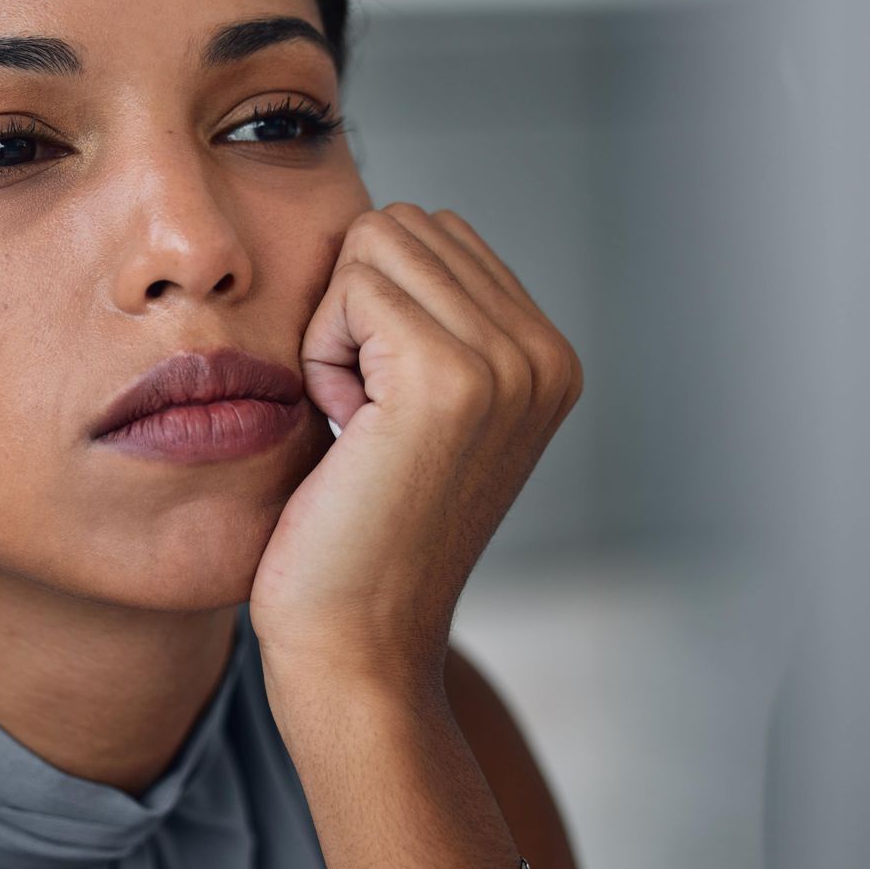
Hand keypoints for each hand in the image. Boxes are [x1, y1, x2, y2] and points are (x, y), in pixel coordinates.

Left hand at [249, 202, 582, 696]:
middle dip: (353, 308)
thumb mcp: (412, 407)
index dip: (373, 308)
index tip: (381, 409)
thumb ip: (429, 318)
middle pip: (404, 225)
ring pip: (376, 245)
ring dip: (336, 330)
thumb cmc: (355, 531)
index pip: (432, 232)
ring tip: (358, 424)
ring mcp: (508, 364)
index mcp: (548, 357)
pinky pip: (351, 285)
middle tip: (363, 416)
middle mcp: (546, 354)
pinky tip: (346, 429)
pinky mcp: (450, 376)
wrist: (353, 643)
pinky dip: (321, 351)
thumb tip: (391, 227)